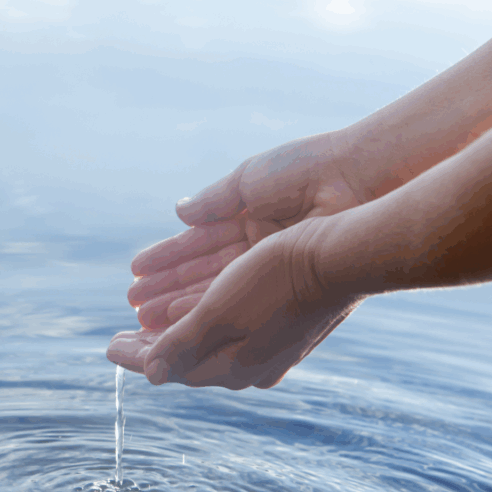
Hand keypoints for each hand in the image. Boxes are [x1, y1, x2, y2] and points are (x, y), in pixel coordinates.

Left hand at [109, 217, 362, 389]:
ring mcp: (271, 347)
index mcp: (234, 368)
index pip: (172, 367)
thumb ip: (181, 344)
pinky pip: (231, 329)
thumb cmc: (276, 280)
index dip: (137, 356)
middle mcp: (252, 366)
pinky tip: (196, 308)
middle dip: (154, 347)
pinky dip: (203, 319)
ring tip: (150, 320)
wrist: (342, 256)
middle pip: (191, 359)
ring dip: (176, 330)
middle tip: (122, 338)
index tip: (107, 345)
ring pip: (210, 343)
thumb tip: (151, 375)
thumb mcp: (219, 312)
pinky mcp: (284, 325)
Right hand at [129, 130, 365, 329]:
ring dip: (179, 306)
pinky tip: (176, 320)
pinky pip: (237, 303)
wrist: (357, 180)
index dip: (168, 259)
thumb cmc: (307, 171)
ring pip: (216, 293)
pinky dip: (206, 310)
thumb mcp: (248, 181)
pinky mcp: (287, 285)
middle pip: (205, 274)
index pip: (200, 244)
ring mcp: (274, 268)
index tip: (136, 273)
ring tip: (144, 320)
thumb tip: (180, 213)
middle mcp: (262, 247)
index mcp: (253, 216)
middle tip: (134, 309)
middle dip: (168, 291)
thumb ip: (213, 201)